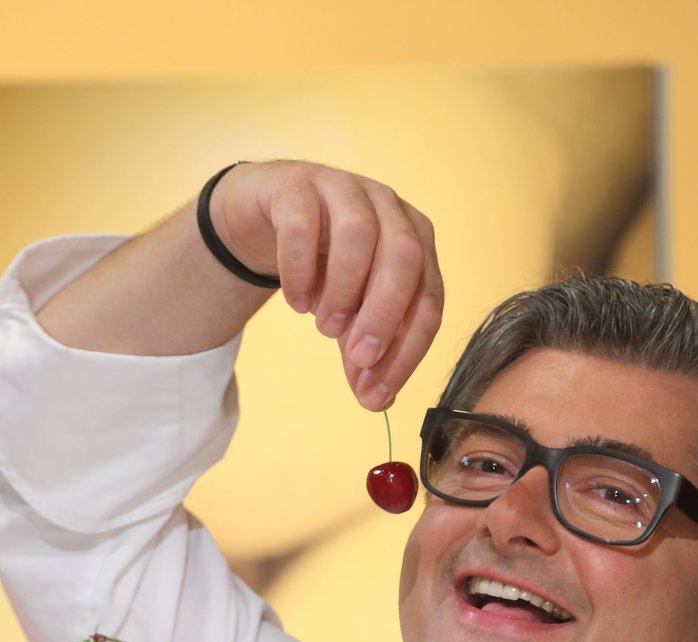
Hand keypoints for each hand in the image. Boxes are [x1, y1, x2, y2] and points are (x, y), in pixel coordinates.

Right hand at [211, 161, 443, 409]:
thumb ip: (364, 353)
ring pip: (359, 234)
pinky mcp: (297, 186)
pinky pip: (302, 224)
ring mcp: (344, 190)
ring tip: (323, 329)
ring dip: (344, 291)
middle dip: (384, 317)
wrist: (268, 215)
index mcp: (415, 243)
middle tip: (358, 359)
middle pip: (405, 258)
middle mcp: (389, 209)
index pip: (429, 300)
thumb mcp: (350, 314)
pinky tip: (297, 301)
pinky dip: (299, 269)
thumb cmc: (323, 264)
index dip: (408, 351)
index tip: (377, 393)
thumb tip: (377, 399)